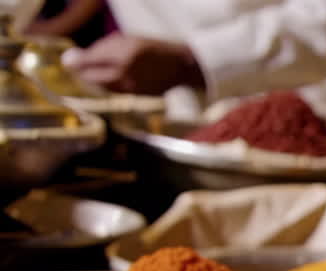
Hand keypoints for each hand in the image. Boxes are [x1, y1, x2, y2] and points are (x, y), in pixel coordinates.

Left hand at [64, 34, 203, 94]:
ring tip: (94, 72)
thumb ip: (101, 48)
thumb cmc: (152, 48)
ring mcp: (131, 87)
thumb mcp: (127, 40)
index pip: (89, 61)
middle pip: (91, 77)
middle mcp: (125, 72)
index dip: (75, 62)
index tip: (67, 61)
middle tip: (78, 68)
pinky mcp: (135, 96)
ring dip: (94, 80)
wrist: (180, 66)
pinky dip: (107, 87)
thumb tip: (72, 58)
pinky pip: (113, 93)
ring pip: (101, 87)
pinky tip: (111, 80)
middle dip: (82, 73)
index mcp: (123, 53)